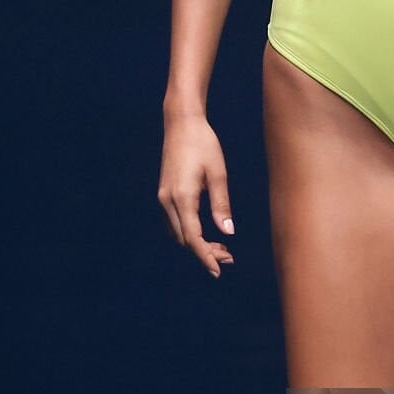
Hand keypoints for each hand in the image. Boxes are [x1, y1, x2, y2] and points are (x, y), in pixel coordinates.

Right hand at [158, 110, 234, 277]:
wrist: (181, 123)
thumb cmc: (204, 144)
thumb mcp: (218, 173)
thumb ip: (221, 204)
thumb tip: (227, 232)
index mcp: (182, 197)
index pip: (193, 238)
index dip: (205, 257)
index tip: (217, 271)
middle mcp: (168, 200)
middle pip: (185, 239)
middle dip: (205, 253)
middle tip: (230, 258)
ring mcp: (163, 197)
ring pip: (178, 233)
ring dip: (197, 244)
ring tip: (222, 248)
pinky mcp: (164, 193)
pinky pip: (174, 222)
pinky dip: (189, 233)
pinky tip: (206, 233)